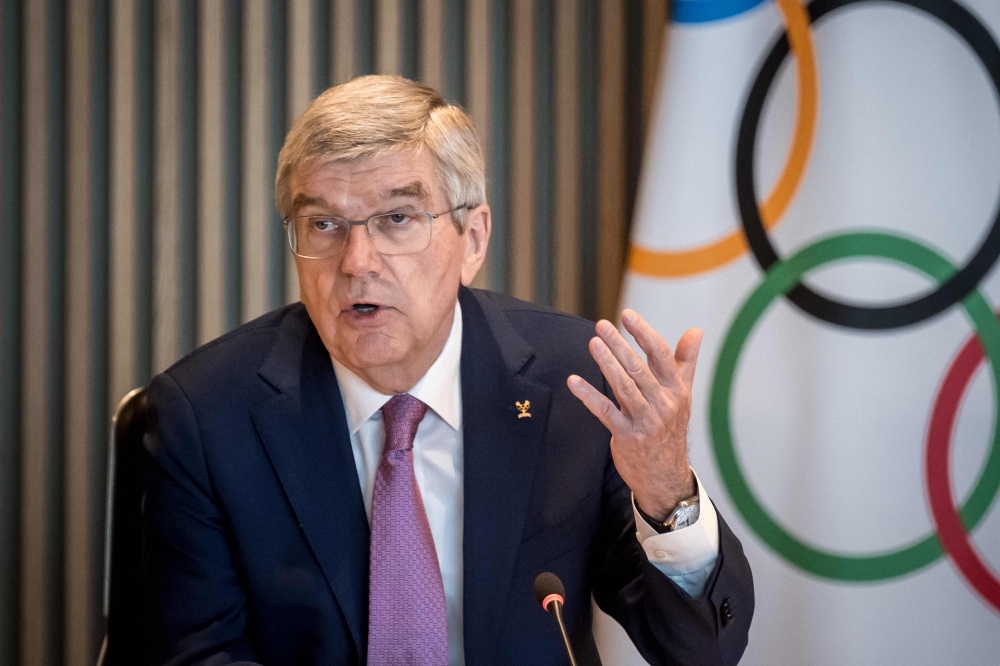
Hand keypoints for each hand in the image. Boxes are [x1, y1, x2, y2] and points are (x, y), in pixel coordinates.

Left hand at [567, 309, 701, 520]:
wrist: (666, 475)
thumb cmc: (671, 427)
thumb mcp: (683, 394)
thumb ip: (685, 361)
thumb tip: (696, 330)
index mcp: (676, 390)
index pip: (660, 355)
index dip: (643, 333)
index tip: (627, 314)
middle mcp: (663, 404)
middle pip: (638, 368)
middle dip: (619, 345)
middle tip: (601, 325)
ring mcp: (645, 421)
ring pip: (623, 387)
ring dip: (606, 364)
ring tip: (592, 343)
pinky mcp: (627, 437)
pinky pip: (605, 412)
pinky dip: (589, 395)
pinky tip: (574, 381)